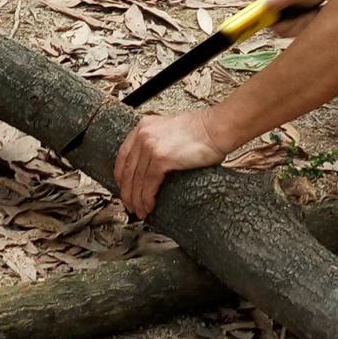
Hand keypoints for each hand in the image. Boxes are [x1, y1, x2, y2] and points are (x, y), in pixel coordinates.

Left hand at [114, 109, 228, 220]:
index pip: (123, 156)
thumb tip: (153, 166)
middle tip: (130, 206)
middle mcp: (143, 135)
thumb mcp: (170, 131)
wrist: (216, 129)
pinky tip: (149, 206)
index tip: (124, 188)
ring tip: (140, 211)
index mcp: (143, 127)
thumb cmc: (202, 132)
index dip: (121, 176)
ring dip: (137, 200)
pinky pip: (148, 184)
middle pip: (127, 170)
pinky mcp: (160, 159)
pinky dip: (147, 198)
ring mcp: (150, 146)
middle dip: (127, 193)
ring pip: (136, 180)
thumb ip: (158, 143)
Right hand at [257, 0, 337, 36]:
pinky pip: (292, 20)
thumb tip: (265, 4)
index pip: (268, 22)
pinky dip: (303, 19)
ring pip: (287, 24)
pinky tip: (312, 11)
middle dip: (297, 24)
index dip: (286, 25)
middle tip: (311, 14)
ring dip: (302, 22)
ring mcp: (278, 2)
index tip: (301, 19)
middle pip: (278, 25)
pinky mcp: (287, 4)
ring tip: (313, 11)